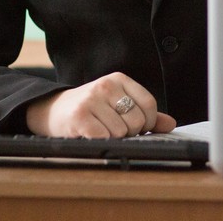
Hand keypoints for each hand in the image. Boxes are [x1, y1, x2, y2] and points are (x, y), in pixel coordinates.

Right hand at [25, 72, 176, 137]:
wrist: (53, 110)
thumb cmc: (91, 109)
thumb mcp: (118, 104)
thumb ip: (145, 113)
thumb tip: (170, 124)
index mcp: (119, 79)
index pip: (149, 104)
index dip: (148, 123)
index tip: (138, 128)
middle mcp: (106, 86)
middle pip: (137, 121)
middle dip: (130, 133)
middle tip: (115, 130)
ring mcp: (92, 100)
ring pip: (121, 132)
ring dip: (113, 139)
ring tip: (101, 131)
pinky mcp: (79, 117)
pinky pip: (103, 138)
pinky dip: (101, 142)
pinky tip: (92, 135)